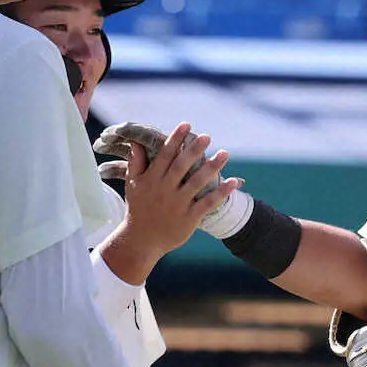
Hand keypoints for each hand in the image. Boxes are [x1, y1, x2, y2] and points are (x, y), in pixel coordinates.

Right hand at [94, 121, 250, 238]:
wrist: (140, 241)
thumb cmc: (138, 209)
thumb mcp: (132, 185)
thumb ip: (136, 163)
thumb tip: (137, 142)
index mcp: (152, 180)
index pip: (165, 155)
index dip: (176, 139)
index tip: (186, 125)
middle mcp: (165, 190)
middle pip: (182, 166)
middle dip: (194, 150)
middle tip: (208, 136)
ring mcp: (178, 205)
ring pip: (197, 182)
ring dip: (212, 167)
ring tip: (225, 153)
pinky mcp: (189, 218)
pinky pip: (208, 203)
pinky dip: (221, 193)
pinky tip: (234, 182)